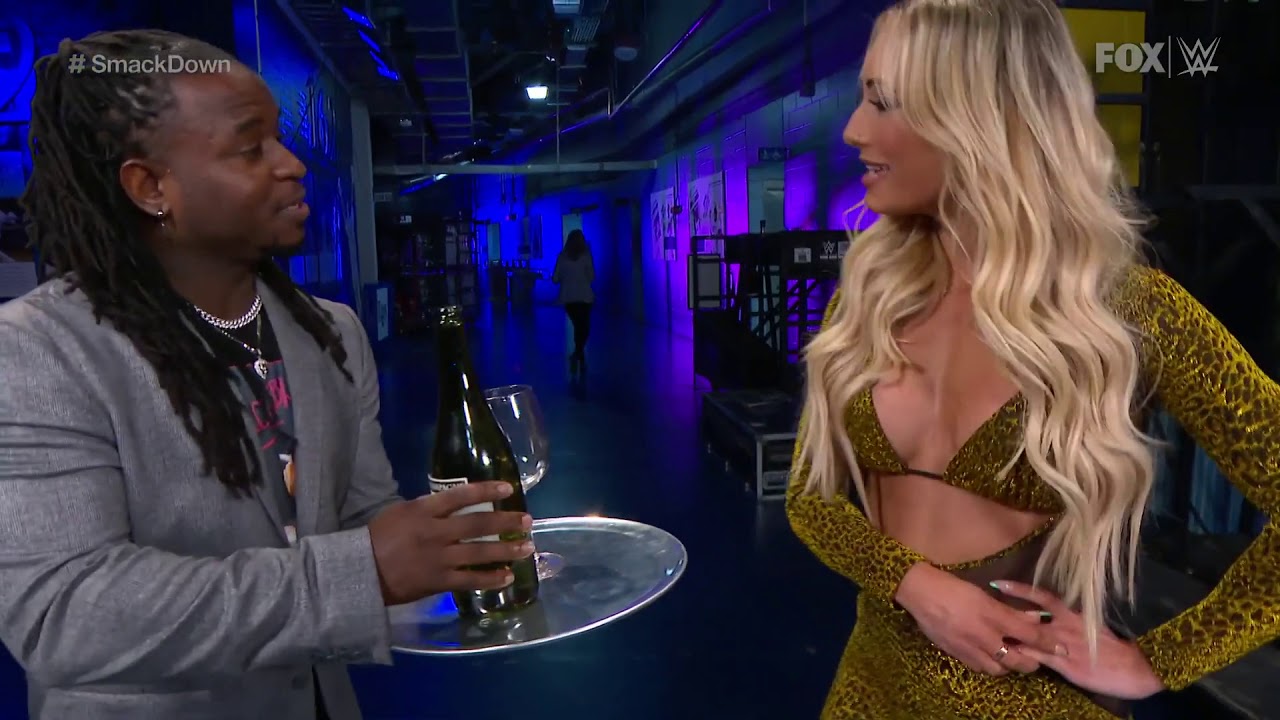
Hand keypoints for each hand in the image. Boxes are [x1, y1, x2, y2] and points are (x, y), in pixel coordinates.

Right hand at [367, 482, 533, 605]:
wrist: (359, 572)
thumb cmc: (379, 538)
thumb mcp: (401, 512)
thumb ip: (429, 509)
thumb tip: (458, 506)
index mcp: (423, 511)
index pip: (460, 496)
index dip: (486, 491)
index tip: (508, 489)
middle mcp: (435, 533)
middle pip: (477, 525)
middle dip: (505, 523)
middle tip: (527, 521)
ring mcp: (438, 559)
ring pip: (479, 553)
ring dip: (506, 551)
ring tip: (527, 548)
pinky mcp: (438, 582)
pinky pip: (470, 581)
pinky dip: (490, 579)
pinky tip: (507, 577)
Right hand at [894, 563, 1049, 675]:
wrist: (920, 593)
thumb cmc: (953, 587)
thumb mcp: (984, 595)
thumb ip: (1010, 610)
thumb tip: (1035, 617)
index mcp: (993, 616)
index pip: (1030, 635)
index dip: (1048, 644)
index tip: (1062, 648)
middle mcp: (984, 636)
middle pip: (1016, 660)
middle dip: (1030, 663)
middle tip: (1035, 659)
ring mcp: (969, 648)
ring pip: (998, 669)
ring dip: (1008, 666)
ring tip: (1010, 656)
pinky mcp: (955, 654)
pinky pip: (979, 667)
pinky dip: (988, 664)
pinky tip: (988, 656)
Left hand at [992, 580, 1164, 699]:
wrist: (1136, 672)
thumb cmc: (1118, 649)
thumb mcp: (1095, 629)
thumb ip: (1074, 622)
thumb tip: (1054, 614)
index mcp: (1075, 615)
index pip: (1043, 597)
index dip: (1020, 589)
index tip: (999, 583)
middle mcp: (1065, 627)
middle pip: (1029, 615)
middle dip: (1005, 610)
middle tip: (981, 603)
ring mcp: (1063, 646)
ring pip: (1028, 636)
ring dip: (1009, 634)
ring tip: (985, 630)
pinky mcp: (1064, 665)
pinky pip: (1037, 658)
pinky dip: (1021, 656)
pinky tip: (1007, 655)